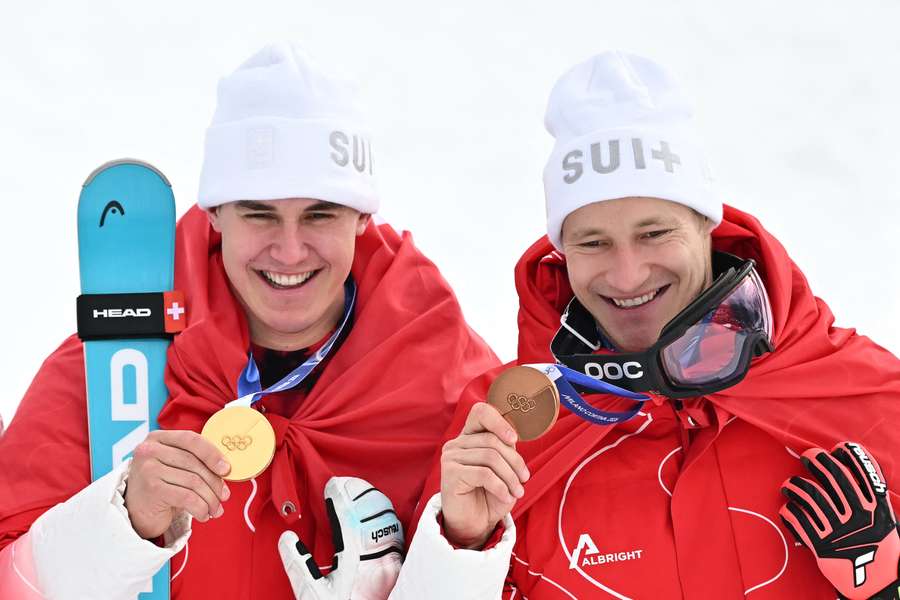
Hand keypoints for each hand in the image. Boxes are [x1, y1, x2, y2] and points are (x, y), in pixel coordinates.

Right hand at [124, 430, 230, 538]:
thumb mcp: (175, 467)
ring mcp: (148, 469)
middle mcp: (149, 450)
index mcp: (158, 438)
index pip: (191, 439)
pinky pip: (187, 497)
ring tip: (216, 509)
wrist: (134, 514)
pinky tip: (204, 515)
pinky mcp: (152, 489)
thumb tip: (226, 469)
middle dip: (215, 482)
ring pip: (193, 482)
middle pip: (194, 463)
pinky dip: (200, 508)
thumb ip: (194, 461)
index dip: (212, 453)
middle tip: (225, 496)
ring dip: (210, 499)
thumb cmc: (160, 487)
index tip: (227, 469)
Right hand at [279, 477, 403, 599]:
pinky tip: (377, 513)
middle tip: (345, 483)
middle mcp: (377, 559)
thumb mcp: (312, 595)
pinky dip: (384, 518)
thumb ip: (298, 565)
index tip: (332, 485)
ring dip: (373, 502)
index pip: (349, 518)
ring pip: (386, 521)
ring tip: (359, 491)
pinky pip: (395, 534)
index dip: (341, 496)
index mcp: (354, 563)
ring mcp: (392, 563)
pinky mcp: (399, 569)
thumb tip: (287, 538)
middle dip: (358, 493)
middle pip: (371, 513)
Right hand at [440, 402, 528, 548]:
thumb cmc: (489, 495)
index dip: (499, 421)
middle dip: (514, 462)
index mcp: (468, 437)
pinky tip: (507, 498)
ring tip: (517, 492)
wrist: (474, 525)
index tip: (514, 440)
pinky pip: (484, 474)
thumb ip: (505, 448)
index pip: (480, 412)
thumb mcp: (503, 468)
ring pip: (490, 457)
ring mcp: (450, 458)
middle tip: (524, 479)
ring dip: (510, 477)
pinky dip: (501, 487)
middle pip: (492, 440)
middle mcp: (456, 444)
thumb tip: (513, 436)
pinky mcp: (450, 474)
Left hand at [780, 441, 899, 599]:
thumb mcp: (883, 519)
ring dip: (795, 484)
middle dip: (817, 459)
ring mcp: (839, 530)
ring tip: (791, 483)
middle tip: (808, 456)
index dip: (848, 454)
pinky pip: (797, 518)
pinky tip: (789, 506)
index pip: (863, 471)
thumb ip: (870, 496)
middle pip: (832, 475)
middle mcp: (858, 516)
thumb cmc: (876, 544)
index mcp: (877, 508)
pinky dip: (789, 510)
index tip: (837, 448)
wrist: (875, 583)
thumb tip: (848, 463)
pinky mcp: (820, 545)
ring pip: (809, 493)